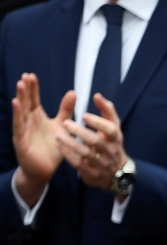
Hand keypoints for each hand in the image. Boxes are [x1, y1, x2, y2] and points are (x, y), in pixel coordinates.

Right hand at [11, 73, 74, 204]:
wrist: (46, 169)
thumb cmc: (52, 147)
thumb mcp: (62, 126)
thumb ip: (66, 110)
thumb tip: (73, 92)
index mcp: (37, 117)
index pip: (34, 100)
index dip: (32, 88)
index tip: (31, 75)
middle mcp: (29, 122)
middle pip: (26, 103)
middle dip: (26, 90)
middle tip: (25, 76)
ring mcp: (23, 131)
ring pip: (21, 112)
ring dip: (20, 99)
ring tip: (20, 85)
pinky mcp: (21, 141)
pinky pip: (19, 127)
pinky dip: (18, 115)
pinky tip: (16, 104)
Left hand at [56, 93, 127, 191]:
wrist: (115, 172)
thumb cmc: (110, 143)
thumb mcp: (113, 128)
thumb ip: (107, 111)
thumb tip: (97, 95)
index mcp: (116, 138)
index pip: (111, 130)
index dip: (98, 122)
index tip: (83, 115)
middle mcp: (111, 151)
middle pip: (96, 141)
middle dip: (80, 132)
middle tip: (65, 123)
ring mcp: (102, 163)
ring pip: (86, 153)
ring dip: (71, 144)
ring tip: (58, 135)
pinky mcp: (92, 173)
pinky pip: (79, 164)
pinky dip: (68, 155)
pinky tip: (60, 146)